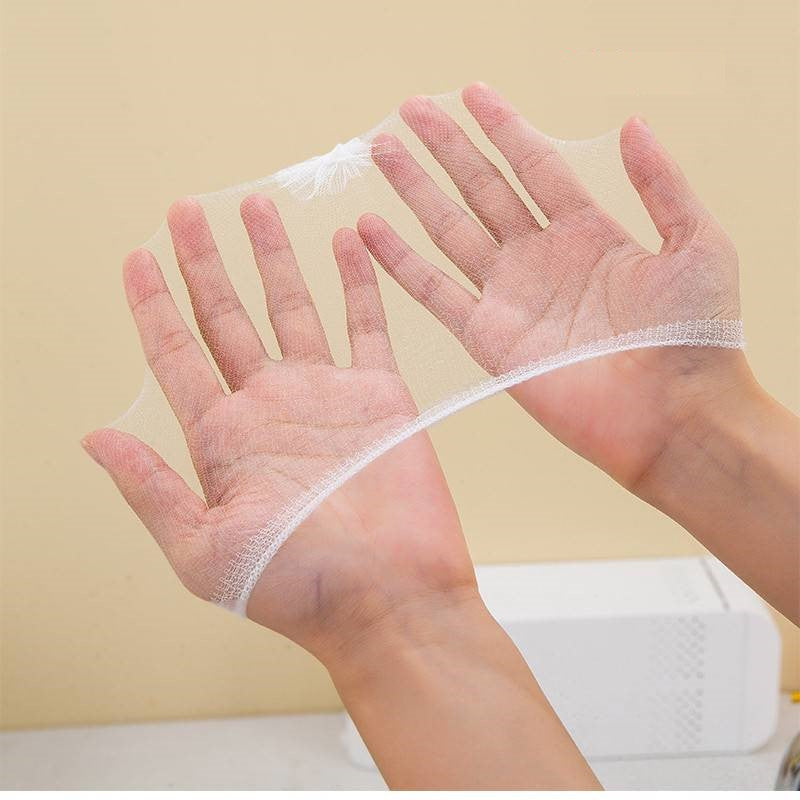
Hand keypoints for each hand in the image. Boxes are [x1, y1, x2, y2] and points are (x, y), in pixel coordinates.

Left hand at [82, 196, 475, 660]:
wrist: (390, 595)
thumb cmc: (299, 585)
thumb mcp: (203, 550)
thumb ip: (151, 489)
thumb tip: (95, 436)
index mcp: (223, 439)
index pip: (177, 355)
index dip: (153, 306)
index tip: (136, 258)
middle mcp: (269, 407)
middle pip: (227, 317)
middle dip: (204, 262)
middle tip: (187, 211)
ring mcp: (325, 395)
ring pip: (292, 307)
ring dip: (274, 257)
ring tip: (257, 205)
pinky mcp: (378, 394)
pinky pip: (366, 325)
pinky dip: (358, 283)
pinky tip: (346, 243)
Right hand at [359, 83, 798, 621]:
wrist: (673, 416)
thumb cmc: (697, 338)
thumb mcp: (697, 244)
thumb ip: (661, 184)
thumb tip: (632, 124)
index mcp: (589, 234)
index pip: (535, 166)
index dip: (504, 127)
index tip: (473, 92)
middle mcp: (541, 260)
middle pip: (482, 189)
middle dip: (445, 148)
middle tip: (409, 111)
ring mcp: (510, 297)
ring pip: (450, 230)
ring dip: (414, 190)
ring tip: (381, 150)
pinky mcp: (487, 338)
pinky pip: (433, 291)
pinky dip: (399, 261)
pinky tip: (369, 229)